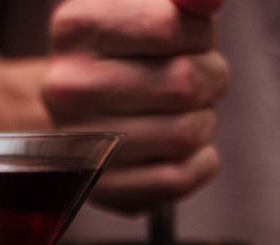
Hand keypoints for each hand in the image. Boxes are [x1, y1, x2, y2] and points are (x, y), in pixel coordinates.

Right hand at [42, 0, 229, 212]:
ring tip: (181, 114)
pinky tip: (181, 149)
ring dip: (203, 121)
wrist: (77, 118)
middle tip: (196, 80)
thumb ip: (178, 3)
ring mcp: (85, 144)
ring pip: (187, 132)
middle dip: (210, 79)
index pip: (167, 26)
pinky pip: (182, 177)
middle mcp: (70, 88)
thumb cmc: (123, 58)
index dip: (198, 35)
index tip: (190, 39)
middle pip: (184, 83)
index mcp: (76, 29)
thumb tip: (209, 1)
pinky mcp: (109, 190)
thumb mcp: (142, 13)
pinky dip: (199, 160)